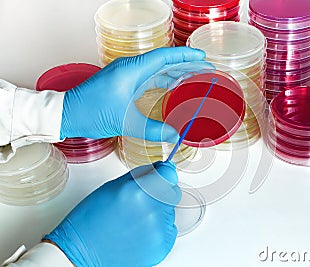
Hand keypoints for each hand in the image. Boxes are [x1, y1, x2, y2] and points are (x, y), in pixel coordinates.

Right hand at [44, 161, 180, 266]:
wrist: (82, 254)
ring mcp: (158, 230)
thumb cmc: (91, 220)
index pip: (169, 174)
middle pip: (172, 192)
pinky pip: (169, 230)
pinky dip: (158, 229)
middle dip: (161, 192)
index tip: (161, 176)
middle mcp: (151, 211)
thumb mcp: (112, 187)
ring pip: (170, 211)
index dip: (165, 174)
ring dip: (158, 212)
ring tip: (135, 220)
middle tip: (141, 201)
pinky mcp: (161, 247)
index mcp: (138, 192)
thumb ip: (141, 174)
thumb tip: (161, 167)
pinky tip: (139, 232)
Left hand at [60, 47, 206, 141]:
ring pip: (156, 69)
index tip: (201, 57)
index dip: (185, 56)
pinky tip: (173, 87)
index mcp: (131, 70)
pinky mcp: (122, 82)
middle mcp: (129, 68)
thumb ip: (153, 130)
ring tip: (194, 77)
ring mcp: (125, 74)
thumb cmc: (90, 112)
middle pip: (163, 61)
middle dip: (185, 64)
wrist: (67, 114)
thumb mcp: (126, 122)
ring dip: (175, 73)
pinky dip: (163, 81)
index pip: (164, 57)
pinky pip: (148, 77)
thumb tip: (175, 136)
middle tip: (204, 69)